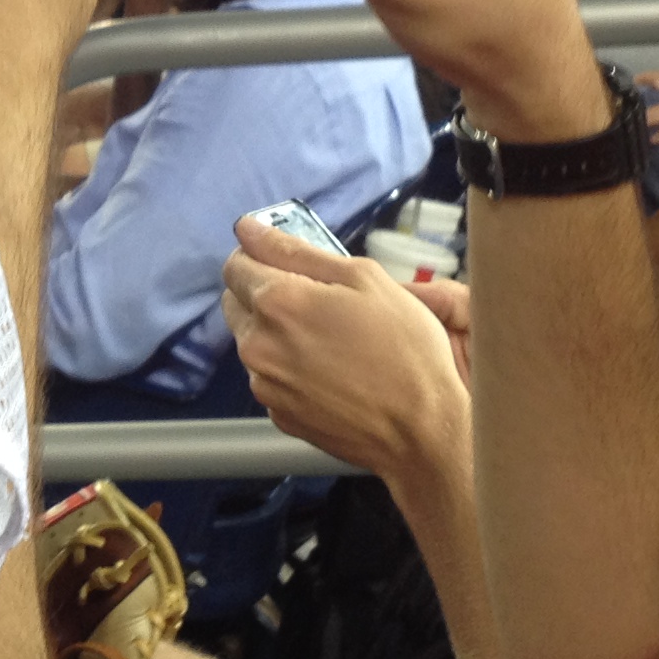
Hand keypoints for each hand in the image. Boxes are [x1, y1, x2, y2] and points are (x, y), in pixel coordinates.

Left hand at [222, 216, 469, 484]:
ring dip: (276, 332)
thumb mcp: (363, 279)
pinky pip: (270, 378)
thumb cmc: (404, 348)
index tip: (286, 260)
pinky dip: (288, 369)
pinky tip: (330, 373)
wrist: (421, 430)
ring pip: (253, 342)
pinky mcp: (277, 415)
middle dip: (264, 292)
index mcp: (277, 302)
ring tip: (329, 341)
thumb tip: (247, 228)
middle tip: (315, 300)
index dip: (259, 255)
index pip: (236, 264)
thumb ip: (296, 250)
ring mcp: (265, 385)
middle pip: (236, 303)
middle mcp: (257, 345)